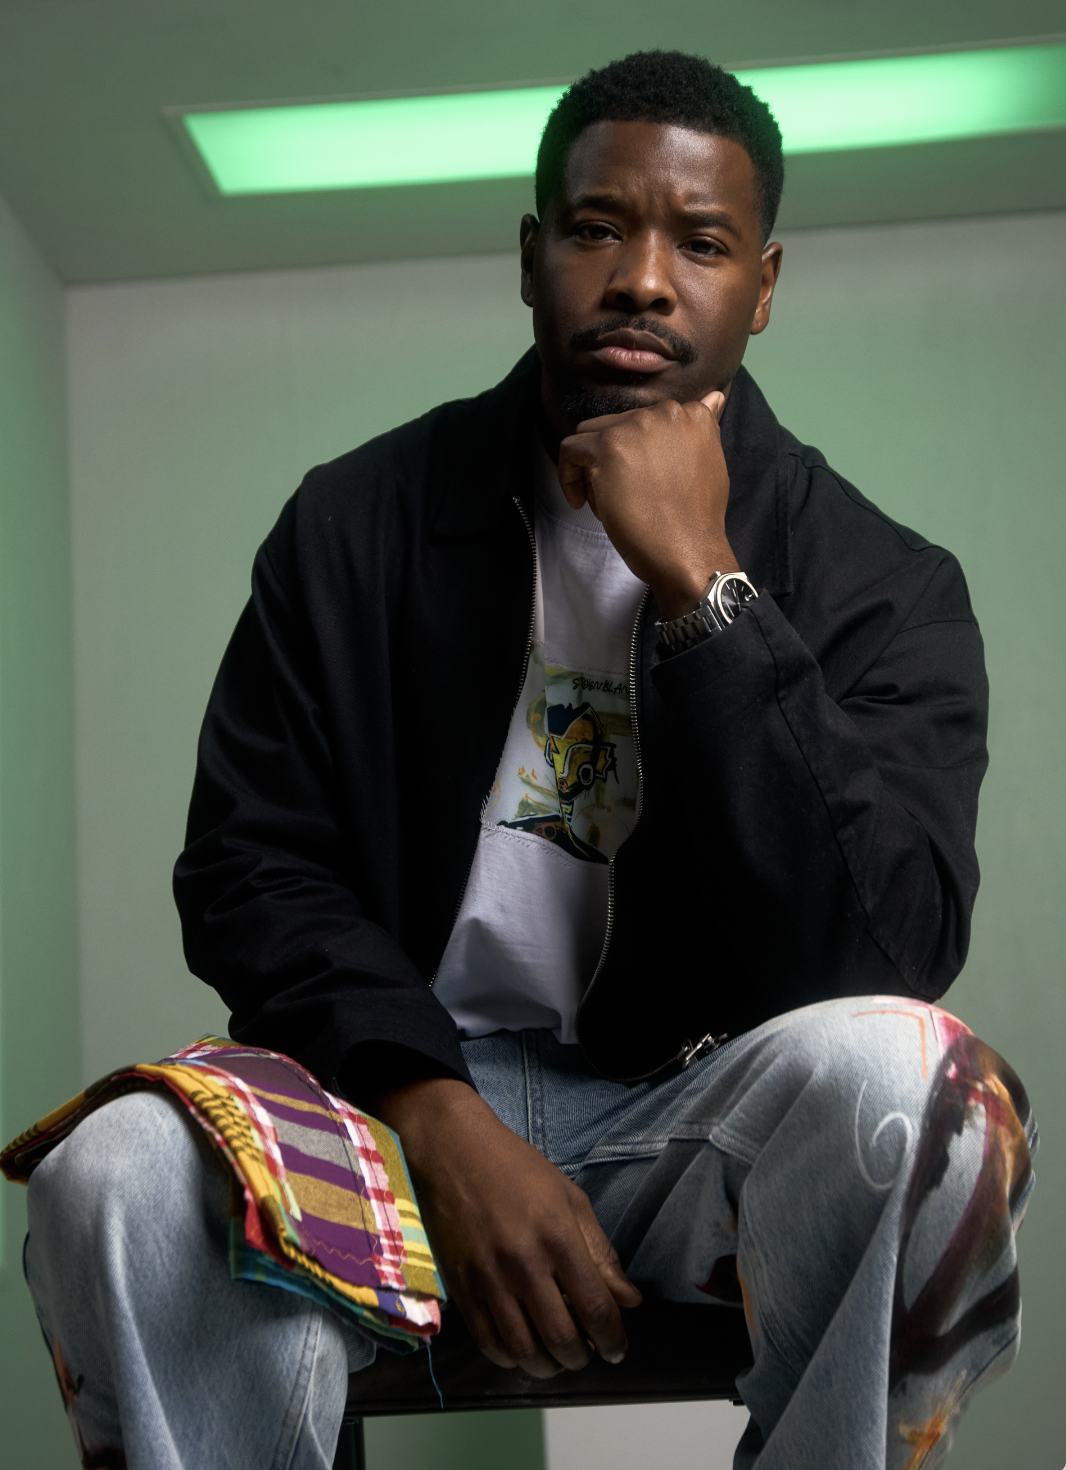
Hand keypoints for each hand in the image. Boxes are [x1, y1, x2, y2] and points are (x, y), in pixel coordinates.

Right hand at [376, 1077, 641, 1376]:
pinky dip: (511, 1359)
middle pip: (561, 1338)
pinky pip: (488, 1342)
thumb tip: (629, 1300)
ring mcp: (487, 1279)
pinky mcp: (460, 1288)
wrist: (454, 1151)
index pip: (595, 1307)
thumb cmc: (518, 1169)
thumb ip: (601, 1253)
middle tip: (590, 1352)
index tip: (618, 1348)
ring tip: (559, 1356)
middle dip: (584, 1357)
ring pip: (524, 1350)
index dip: (614, 1338)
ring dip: (549, 1366)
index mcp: (557, 1237)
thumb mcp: (570, 1199)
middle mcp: (523, 1264)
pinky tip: (524, 1349)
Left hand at [557, 390, 738, 619]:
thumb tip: (714, 396)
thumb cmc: (697, 520)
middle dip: (614, 462)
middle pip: (616, 427)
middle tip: (625, 499)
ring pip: (591, 436)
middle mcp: (664, 412)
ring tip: (608, 502)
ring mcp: (635, 426)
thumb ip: (703, 429)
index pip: (646, 422)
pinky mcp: (607, 447)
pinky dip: (569, 476)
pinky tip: (583, 502)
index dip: (638, 454)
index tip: (639, 481)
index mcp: (692, 414)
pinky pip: (570, 450)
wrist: (688, 549)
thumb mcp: (712, 462)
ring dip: (593, 468)